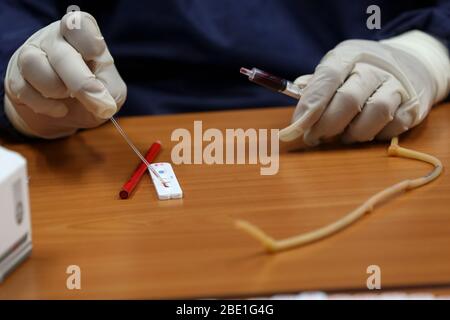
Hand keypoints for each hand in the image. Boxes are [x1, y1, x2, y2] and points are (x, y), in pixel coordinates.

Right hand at [4, 11, 126, 138]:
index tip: (99, 66)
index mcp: (81, 33)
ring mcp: (31, 53)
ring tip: (67, 97)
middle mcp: (54, 37)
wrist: (67, 115)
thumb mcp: (111, 90)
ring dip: (56, 89)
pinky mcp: (15, 76)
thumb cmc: (92, 95)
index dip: (91, 47)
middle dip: (81, 84)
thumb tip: (101, 101)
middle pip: (62, 53)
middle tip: (98, 103)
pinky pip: (23, 89)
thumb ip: (109, 90)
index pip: (81, 25)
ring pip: (34, 64)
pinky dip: (45, 106)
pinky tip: (58, 108)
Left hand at [279, 31, 449, 145]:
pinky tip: (367, 133)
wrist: (413, 63)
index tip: (295, 127)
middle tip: (314, 138)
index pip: (327, 78)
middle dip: (326, 126)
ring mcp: (398, 84)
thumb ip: (316, 86)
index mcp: (349, 55)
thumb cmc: (361, 72)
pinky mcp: (414, 104)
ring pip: (375, 114)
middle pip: (348, 101)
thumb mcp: (337, 67)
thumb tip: (297, 107)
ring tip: (343, 137)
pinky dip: (375, 136)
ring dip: (353, 134)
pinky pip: (393, 127)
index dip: (310, 106)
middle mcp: (375, 67)